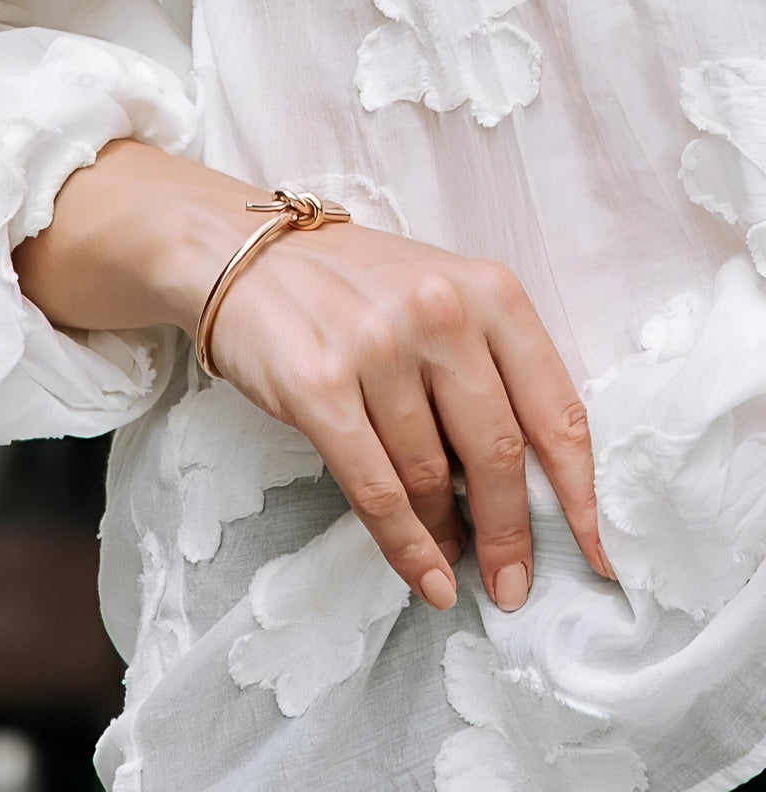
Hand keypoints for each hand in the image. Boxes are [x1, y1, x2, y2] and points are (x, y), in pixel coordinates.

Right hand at [206, 218, 607, 611]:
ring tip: (450, 558)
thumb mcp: (438, 296)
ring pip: (431, 475)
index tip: (593, 547)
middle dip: (512, 532)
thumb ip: (485, 366)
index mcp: (488, 289)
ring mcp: (376, 349)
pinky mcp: (318, 387)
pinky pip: (376, 488)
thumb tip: (514, 482)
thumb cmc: (349, 284)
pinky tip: (424, 576)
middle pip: (497, 452)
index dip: (579, 491)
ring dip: (446, 533)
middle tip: (514, 582)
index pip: (555, 408)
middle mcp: (439, 313)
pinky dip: (405, 545)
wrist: (244, 257)